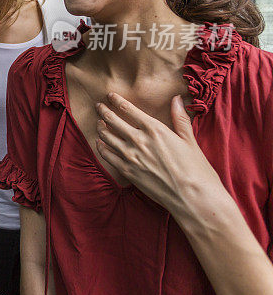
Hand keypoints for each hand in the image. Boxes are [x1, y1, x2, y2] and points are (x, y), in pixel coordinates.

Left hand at [95, 92, 222, 217]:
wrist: (192, 198)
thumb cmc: (196, 169)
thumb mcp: (190, 140)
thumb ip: (180, 118)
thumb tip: (177, 99)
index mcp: (155, 129)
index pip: (128, 109)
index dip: (116, 100)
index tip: (110, 95)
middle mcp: (139, 140)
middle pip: (113, 120)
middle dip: (104, 111)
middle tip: (99, 106)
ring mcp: (130, 156)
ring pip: (106, 136)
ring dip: (100, 127)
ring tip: (99, 123)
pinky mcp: (127, 171)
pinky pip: (107, 155)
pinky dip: (101, 146)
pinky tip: (100, 143)